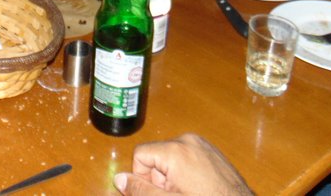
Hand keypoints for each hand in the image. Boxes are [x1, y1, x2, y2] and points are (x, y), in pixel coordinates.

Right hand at [113, 133, 251, 194]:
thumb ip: (141, 190)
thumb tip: (118, 179)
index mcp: (176, 150)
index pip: (141, 155)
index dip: (143, 177)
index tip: (159, 192)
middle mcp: (188, 140)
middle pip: (156, 155)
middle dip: (159, 178)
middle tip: (176, 194)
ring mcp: (202, 144)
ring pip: (171, 157)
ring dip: (173, 176)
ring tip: (189, 192)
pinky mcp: (212, 150)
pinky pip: (187, 156)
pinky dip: (186, 172)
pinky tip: (198, 188)